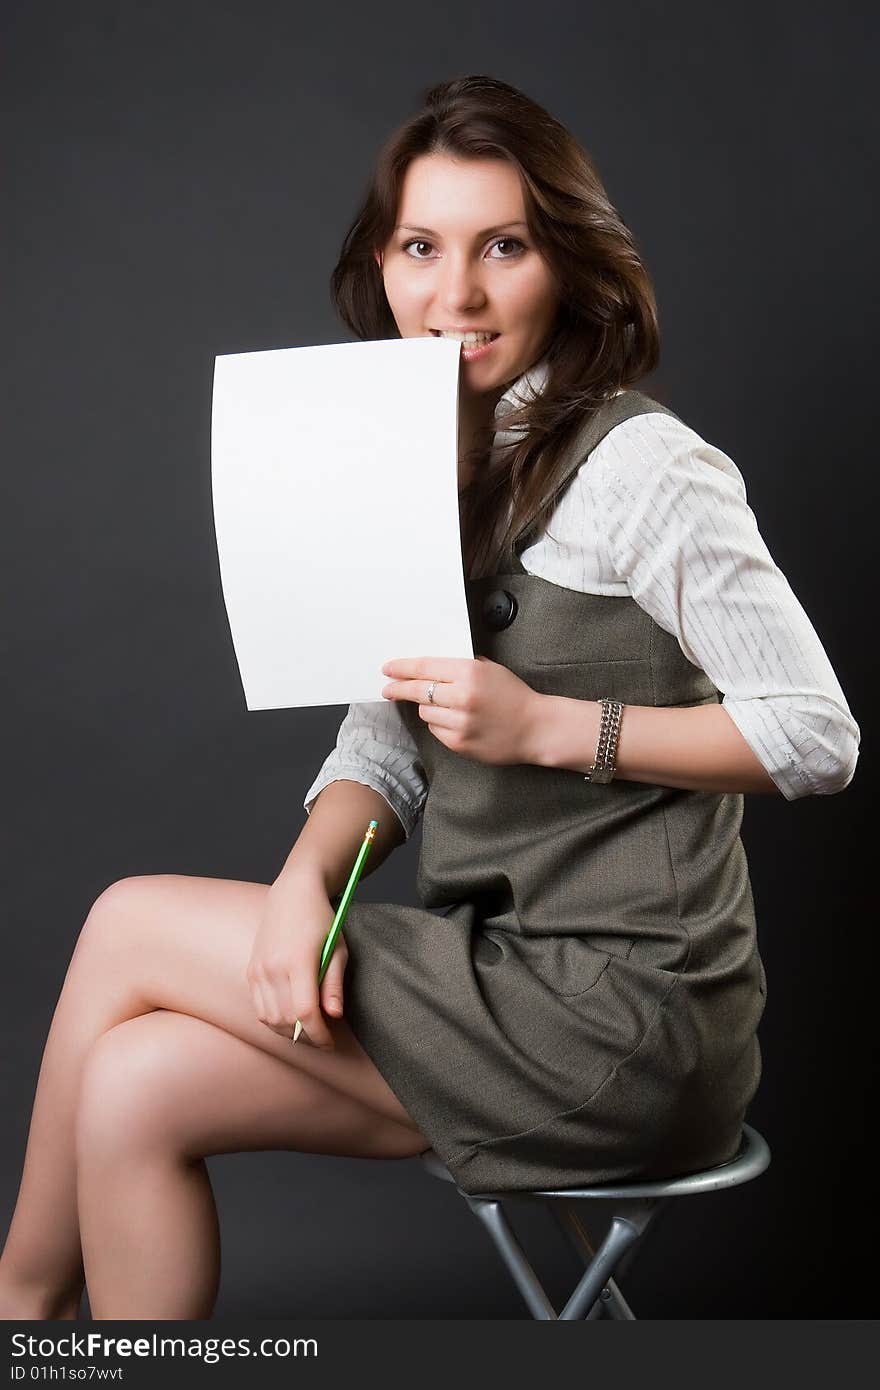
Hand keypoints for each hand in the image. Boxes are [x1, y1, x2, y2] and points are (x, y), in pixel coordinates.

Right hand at [246, 875, 348, 1049]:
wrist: (292, 895)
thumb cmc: (320, 920)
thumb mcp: (337, 948)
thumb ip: (334, 984)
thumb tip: (334, 1016)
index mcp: (299, 961)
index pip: (305, 1013)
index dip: (319, 1034)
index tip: (330, 1042)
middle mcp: (273, 967)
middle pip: (287, 1021)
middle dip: (307, 1037)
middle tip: (323, 1038)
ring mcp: (258, 970)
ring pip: (270, 1019)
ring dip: (290, 1032)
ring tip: (308, 1030)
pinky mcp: (251, 972)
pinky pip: (259, 1009)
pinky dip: (274, 1021)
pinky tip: (290, 1018)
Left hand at [381, 655, 542, 765]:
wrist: (536, 728)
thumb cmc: (513, 696)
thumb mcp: (490, 669)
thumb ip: (460, 666)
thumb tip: (428, 667)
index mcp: (469, 673)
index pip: (424, 667)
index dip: (402, 668)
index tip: (388, 669)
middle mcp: (462, 697)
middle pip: (416, 690)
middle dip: (399, 689)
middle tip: (388, 689)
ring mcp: (459, 722)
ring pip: (424, 711)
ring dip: (429, 707)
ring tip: (451, 707)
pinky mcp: (459, 742)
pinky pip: (435, 729)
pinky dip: (441, 724)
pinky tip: (459, 722)